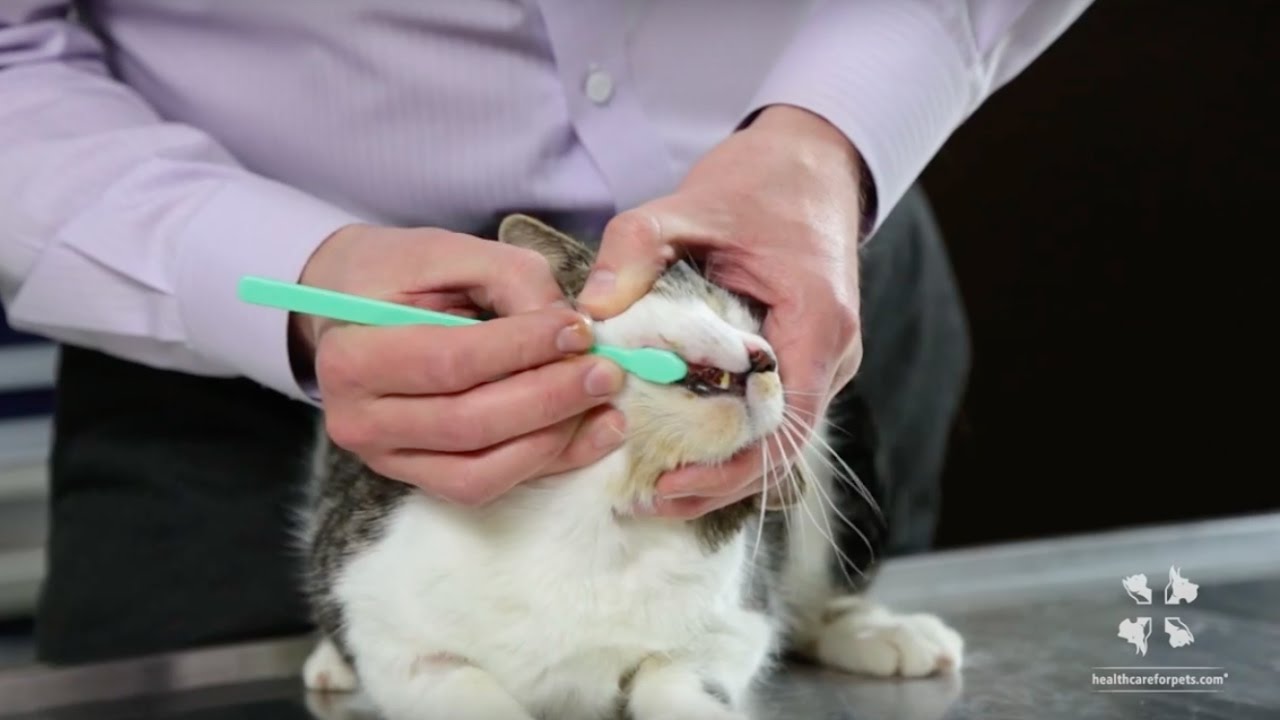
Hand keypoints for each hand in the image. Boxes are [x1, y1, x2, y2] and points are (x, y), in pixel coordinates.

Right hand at [295, 224, 627, 503]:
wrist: (348, 306)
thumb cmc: (398, 273)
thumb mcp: (449, 252)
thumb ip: (512, 281)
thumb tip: (572, 334)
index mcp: (350, 355)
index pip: (451, 362)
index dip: (523, 349)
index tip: (580, 330)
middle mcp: (357, 419)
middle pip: (468, 422)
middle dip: (549, 399)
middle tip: (606, 371)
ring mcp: (384, 459)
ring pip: (480, 469)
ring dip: (553, 440)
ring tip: (605, 405)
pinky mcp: (415, 479)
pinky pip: (484, 486)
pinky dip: (542, 464)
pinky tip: (587, 434)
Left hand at [575, 105, 866, 517]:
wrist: (811, 162)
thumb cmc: (758, 184)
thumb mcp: (687, 206)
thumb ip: (634, 251)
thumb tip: (590, 313)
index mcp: (816, 321)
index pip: (783, 423)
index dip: (729, 466)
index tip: (671, 481)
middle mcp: (833, 353)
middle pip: (781, 447)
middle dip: (718, 483)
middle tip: (648, 500)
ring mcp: (824, 361)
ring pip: (777, 440)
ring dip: (722, 470)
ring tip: (656, 492)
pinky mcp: (805, 360)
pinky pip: (770, 415)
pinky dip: (728, 440)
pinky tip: (681, 453)